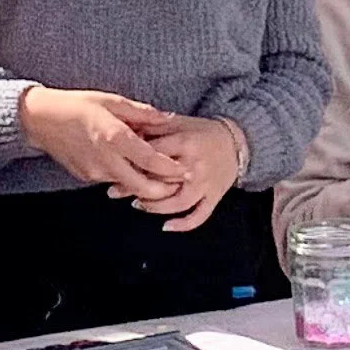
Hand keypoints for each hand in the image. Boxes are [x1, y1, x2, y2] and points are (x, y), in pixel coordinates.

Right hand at [18, 86, 189, 199]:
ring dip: (145, 184)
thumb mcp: (111, 101)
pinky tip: (132, 167)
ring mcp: (95, 172)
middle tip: (178, 183)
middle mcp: (105, 159)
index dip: (171, 169)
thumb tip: (168, 117)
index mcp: (114, 137)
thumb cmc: (77, 105)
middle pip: (143, 186)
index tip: (186, 170)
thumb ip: (142, 113)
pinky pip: (112, 180)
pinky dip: (126, 177)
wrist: (41, 120)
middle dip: (163, 189)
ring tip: (160, 174)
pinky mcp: (86, 177)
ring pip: (128, 186)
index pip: (150, 161)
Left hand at [114, 115, 239, 232]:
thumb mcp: (178, 122)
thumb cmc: (201, 131)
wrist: (235, 141)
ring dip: (155, 207)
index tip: (115, 166)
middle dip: (136, 188)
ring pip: (178, 203)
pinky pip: (200, 215)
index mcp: (185, 143)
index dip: (132, 162)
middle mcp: (195, 166)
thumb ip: (154, 127)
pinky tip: (166, 226)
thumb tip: (126, 133)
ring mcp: (206, 184)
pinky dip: (184, 225)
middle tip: (115, 190)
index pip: (153, 156)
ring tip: (137, 204)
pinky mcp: (214, 197)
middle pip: (162, 181)